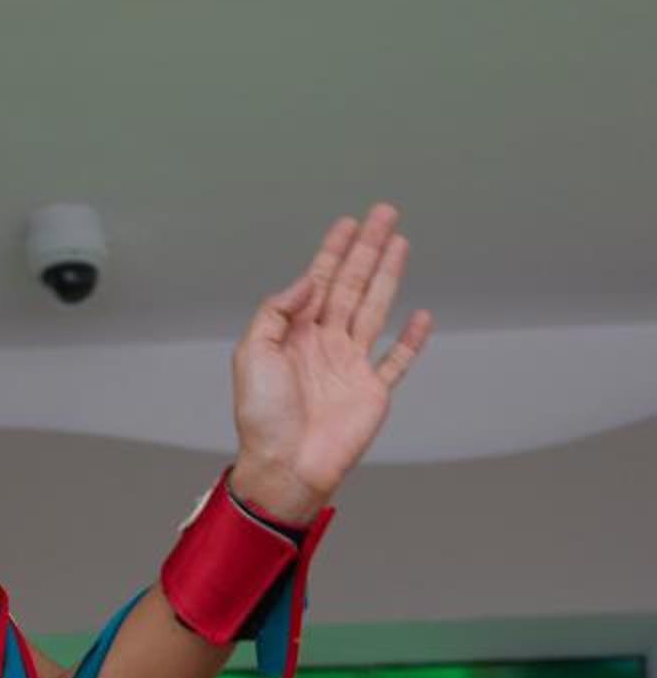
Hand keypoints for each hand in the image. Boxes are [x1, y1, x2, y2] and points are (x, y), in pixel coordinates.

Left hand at [229, 202, 431, 521]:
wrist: (285, 464)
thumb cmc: (262, 416)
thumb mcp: (253, 354)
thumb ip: (276, 312)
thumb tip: (308, 280)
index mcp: (294, 334)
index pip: (318, 281)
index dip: (333, 250)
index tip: (348, 222)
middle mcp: (324, 344)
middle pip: (352, 284)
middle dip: (367, 248)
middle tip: (384, 213)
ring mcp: (350, 366)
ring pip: (375, 309)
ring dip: (388, 276)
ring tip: (400, 243)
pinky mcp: (373, 392)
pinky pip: (397, 360)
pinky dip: (412, 340)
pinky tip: (423, 316)